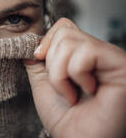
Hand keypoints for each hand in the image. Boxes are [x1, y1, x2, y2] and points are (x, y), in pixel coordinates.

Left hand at [24, 18, 125, 137]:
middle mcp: (96, 53)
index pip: (62, 27)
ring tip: (73, 93)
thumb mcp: (43, 85)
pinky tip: (88, 91)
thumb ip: (36, 62)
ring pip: (70, 40)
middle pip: (63, 31)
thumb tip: (30, 41)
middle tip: (63, 88)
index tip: (39, 60)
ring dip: (61, 73)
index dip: (46, 42)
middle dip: (52, 64)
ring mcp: (108, 56)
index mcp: (79, 55)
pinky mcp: (119, 63)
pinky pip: (85, 52)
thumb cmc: (66, 120)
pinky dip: (76, 75)